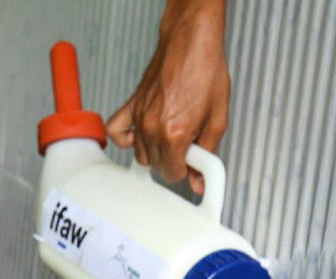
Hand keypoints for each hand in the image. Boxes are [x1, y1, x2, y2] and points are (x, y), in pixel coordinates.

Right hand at [107, 0, 228, 192]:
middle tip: (187, 143)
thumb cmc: (206, 70)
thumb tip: (200, 180)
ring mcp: (139, 117)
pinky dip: (125, 139)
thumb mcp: (218, 117)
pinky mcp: (132, 105)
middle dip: (172, 160)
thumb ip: (208, 153)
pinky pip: (116, 132)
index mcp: (175, 133)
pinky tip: (139, 136)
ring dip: (155, 151)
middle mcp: (153, 127)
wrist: (192, 41)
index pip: (172, 174)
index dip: (186, 169)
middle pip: (156, 166)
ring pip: (140, 154)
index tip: (193, 158)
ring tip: (170, 134)